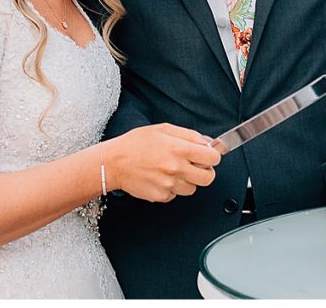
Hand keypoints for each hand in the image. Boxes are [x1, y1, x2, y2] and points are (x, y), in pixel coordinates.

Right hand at [107, 123, 221, 202]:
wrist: (113, 162)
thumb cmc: (136, 143)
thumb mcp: (164, 129)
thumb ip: (189, 135)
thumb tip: (208, 143)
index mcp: (179, 149)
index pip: (213, 158)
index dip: (213, 156)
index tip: (208, 155)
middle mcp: (176, 168)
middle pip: (208, 178)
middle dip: (206, 171)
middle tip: (196, 165)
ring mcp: (169, 184)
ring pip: (193, 188)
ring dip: (188, 180)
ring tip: (173, 170)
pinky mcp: (160, 196)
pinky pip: (175, 195)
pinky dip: (172, 188)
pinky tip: (161, 177)